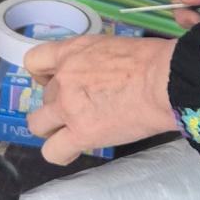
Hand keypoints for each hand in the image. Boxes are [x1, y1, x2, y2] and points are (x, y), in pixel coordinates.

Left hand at [25, 32, 179, 167]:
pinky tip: (74, 150)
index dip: (42, 75)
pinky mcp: (80, 133)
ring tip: (71, 133)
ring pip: (38, 125)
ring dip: (52, 130)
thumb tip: (102, 75)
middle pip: (44, 96)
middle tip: (83, 109)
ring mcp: (68, 107)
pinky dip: (61, 154)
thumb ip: (96, 60)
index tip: (56, 81)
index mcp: (73, 51)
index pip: (35, 61)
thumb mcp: (114, 46)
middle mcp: (64, 78)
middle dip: (59, 104)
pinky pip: (53, 151)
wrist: (165, 80)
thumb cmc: (154, 60)